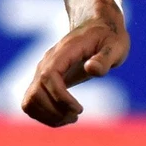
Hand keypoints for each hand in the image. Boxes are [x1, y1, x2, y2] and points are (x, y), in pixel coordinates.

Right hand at [20, 3, 128, 126]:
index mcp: (64, 52)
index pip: (49, 76)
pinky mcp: (43, 81)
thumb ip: (105, 57)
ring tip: (71, 118)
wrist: (97, 27)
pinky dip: (43, 115)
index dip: (60, 97)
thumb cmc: (109, 37)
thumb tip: (91, 68)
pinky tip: (63, 116)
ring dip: (47, 116)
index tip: (79, 109)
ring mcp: (42, 72)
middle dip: (55, 110)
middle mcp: (47, 62)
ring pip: (29, 101)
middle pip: (36, 92)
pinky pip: (32, 102)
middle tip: (77, 115)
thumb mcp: (116, 45)